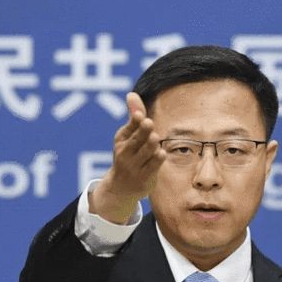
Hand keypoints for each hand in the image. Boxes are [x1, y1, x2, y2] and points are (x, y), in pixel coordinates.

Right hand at [89, 92, 165, 224]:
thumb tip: (131, 93)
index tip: (140, 115)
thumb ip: (134, 116)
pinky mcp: (144, 178)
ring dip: (151, 144)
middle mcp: (125, 153)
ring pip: (147, 152)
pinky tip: (161, 153)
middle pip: (137, 140)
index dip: (136, 121)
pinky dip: (158, 158)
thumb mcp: (127, 136)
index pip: (130, 128)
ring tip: (155, 138)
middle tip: (149, 123)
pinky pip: (153, 166)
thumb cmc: (128, 155)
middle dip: (143, 132)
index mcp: (121, 140)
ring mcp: (134, 167)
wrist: (121, 188)